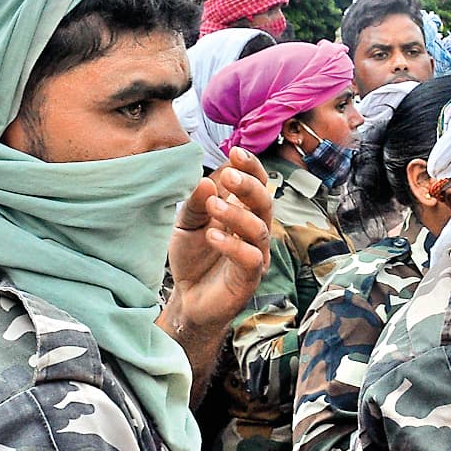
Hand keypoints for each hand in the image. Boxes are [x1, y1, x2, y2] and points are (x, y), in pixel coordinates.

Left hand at [164, 148, 273, 342]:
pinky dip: (233, 245)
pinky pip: (251, 258)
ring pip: (259, 228)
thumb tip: (205, 180)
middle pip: (264, 202)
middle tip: (229, 176)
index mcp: (242, 211)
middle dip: (249, 185)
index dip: (250, 167)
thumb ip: (195, 203)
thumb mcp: (186, 224)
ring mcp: (256, 254)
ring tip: (213, 207)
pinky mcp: (249, 278)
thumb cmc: (193, 258)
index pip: (256, 184)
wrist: (187, 299)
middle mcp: (254, 230)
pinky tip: (212, 236)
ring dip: (237, 214)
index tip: (235, 152)